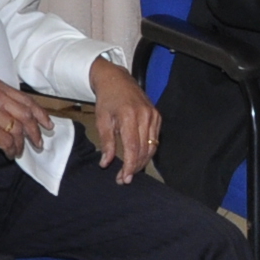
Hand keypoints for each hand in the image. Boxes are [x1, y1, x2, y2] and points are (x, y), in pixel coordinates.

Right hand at [0, 76, 54, 157]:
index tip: (48, 124)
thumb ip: (3, 104)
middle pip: (26, 115)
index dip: (41, 114)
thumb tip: (27, 120)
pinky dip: (11, 149)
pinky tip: (9, 153)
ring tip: (18, 150)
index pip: (26, 100)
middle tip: (38, 142)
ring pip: (17, 129)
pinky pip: (6, 141)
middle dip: (35, 131)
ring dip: (21, 144)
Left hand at [85, 60, 159, 181]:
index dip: (129, 166)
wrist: (116, 79)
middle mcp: (145, 116)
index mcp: (129, 116)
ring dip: (142, 162)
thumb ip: (106, 143)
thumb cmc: (107, 100)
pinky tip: (138, 157)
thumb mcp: (102, 120)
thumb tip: (106, 163)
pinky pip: (155, 139)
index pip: (133, 148)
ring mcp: (153, 115)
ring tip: (131, 171)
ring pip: (152, 147)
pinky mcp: (157, 116)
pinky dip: (148, 151)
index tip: (124, 178)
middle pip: (144, 150)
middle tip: (124, 179)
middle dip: (135, 167)